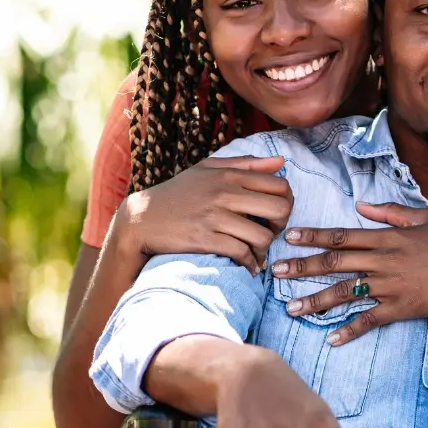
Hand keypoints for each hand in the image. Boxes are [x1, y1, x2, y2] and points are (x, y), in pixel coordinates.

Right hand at [116, 155, 292, 275]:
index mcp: (229, 175)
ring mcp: (215, 217)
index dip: (286, 203)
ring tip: (257, 253)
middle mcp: (225, 193)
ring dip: (265, 250)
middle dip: (281, 226)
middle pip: (280, 210)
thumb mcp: (208, 170)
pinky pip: (242, 254)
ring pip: (263, 236)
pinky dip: (250, 264)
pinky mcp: (205, 239)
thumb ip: (246, 164)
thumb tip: (281, 162)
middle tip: (270, 233)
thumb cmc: (179, 193)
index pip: (280, 186)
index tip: (275, 215)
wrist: (141, 218)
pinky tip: (247, 266)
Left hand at [271, 202, 427, 343]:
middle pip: (335, 264)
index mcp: (386, 238)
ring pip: (346, 293)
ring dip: (317, 301)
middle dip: (303, 267)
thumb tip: (360, 206)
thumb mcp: (421, 217)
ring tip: (293, 308)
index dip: (314, 237)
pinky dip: (351, 330)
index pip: (342, 236)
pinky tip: (332, 339)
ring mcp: (391, 286)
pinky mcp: (402, 308)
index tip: (290, 238)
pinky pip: (370, 320)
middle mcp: (383, 261)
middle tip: (277, 273)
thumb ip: (388, 211)